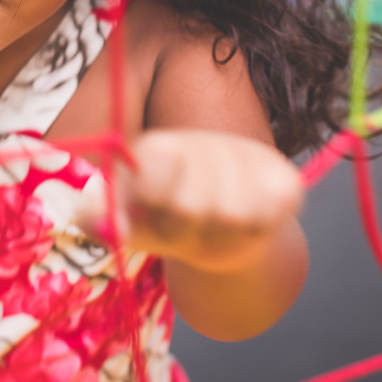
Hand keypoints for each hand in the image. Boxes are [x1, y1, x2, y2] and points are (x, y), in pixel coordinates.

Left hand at [77, 129, 303, 273]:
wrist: (219, 230)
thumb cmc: (164, 221)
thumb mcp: (129, 222)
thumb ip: (105, 221)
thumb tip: (97, 221)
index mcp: (159, 149)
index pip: (158, 162)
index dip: (153, 197)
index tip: (151, 210)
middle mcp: (204, 145)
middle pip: (194, 202)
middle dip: (184, 230)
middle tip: (184, 227)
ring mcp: (249, 158)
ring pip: (234, 215)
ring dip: (219, 236)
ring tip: (211, 228)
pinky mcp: (284, 180)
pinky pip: (273, 215)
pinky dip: (257, 230)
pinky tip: (245, 223)